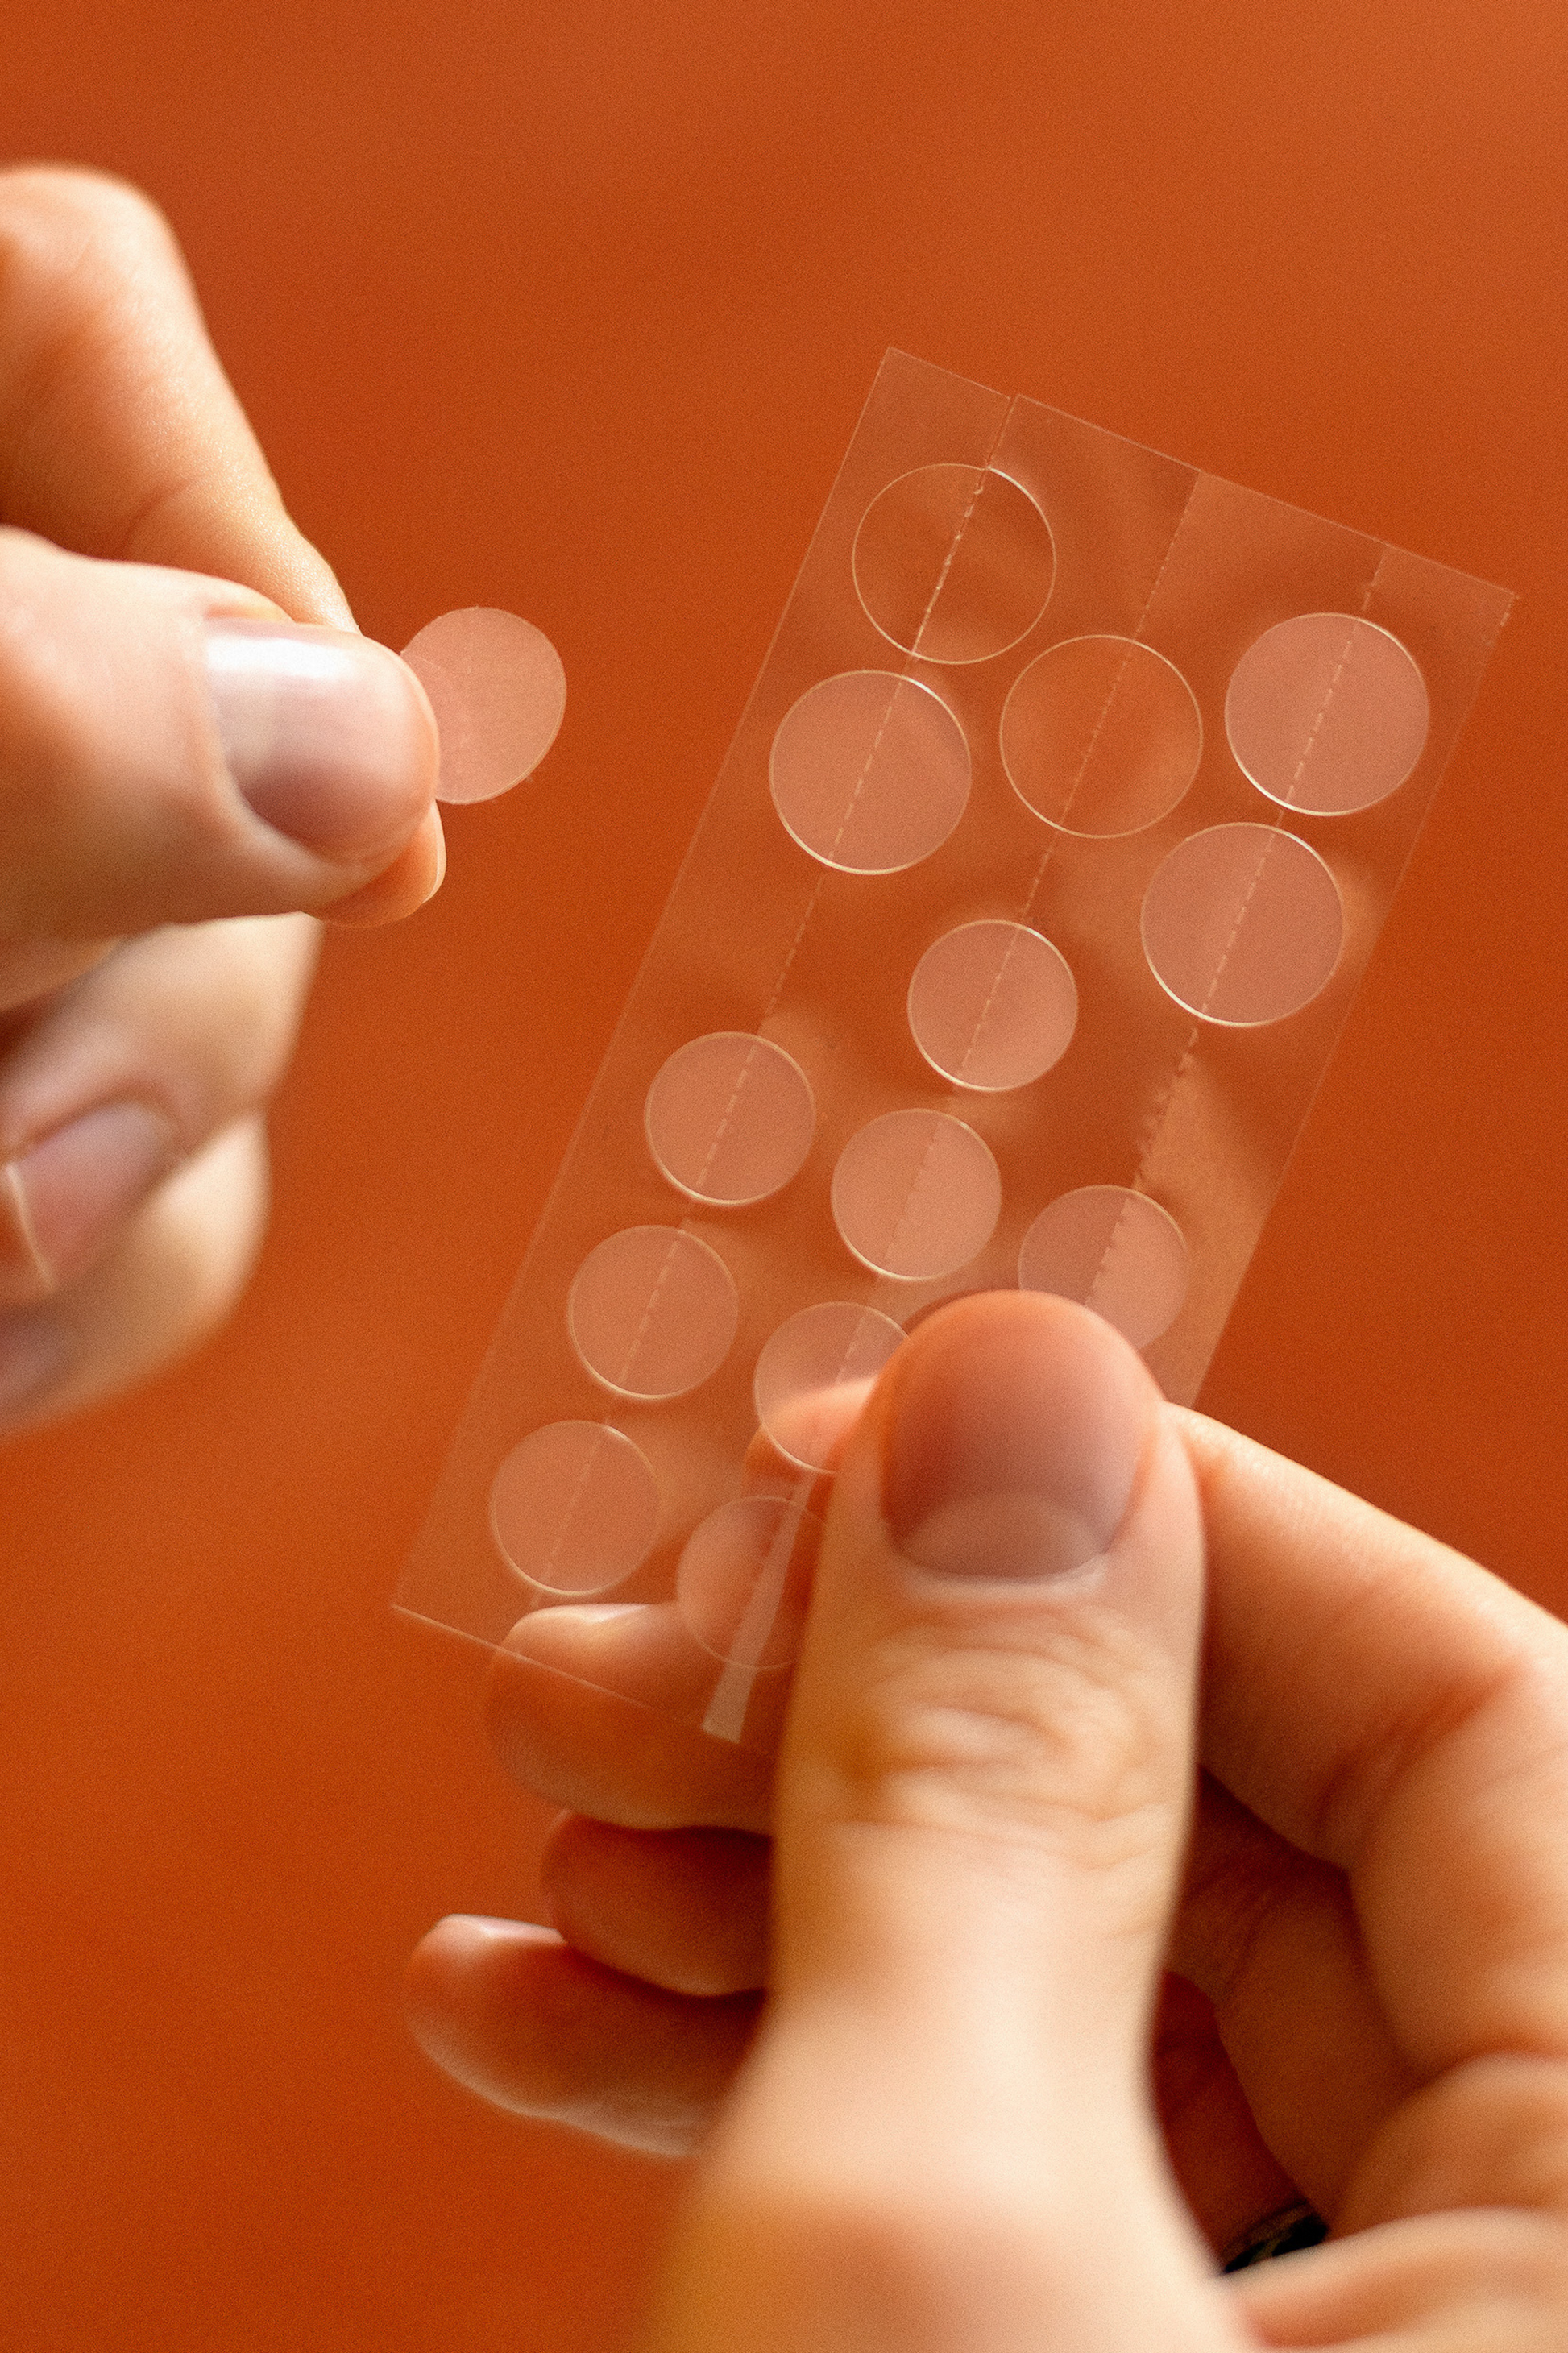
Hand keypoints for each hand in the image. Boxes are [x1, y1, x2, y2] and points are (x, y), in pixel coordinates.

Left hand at [0, 166, 440, 1431]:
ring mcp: (3, 917)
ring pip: (206, 1023)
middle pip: (211, 754)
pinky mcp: (1, 1095)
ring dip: (125, 1192)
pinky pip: (118, 1208)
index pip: (74, 336)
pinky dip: (80, 1294)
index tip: (262, 804)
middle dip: (159, 1002)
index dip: (204, 556)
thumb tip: (370, 781)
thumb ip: (10, 718)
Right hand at [410, 1293, 1567, 2347]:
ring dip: (788, 1906)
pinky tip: (544, 2021)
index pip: (1468, 1705)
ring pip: (1105, 2023)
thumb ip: (984, 1797)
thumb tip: (1008, 1392)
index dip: (1143, 1528)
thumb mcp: (941, 2245)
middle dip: (883, 1735)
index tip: (834, 1456)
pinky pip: (1031, 2205)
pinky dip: (791, 2108)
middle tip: (611, 1668)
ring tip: (547, 1840)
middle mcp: (1551, 2267)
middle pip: (1248, 1856)